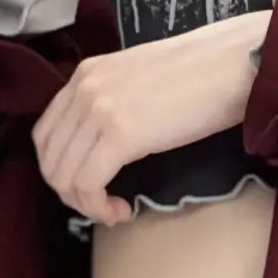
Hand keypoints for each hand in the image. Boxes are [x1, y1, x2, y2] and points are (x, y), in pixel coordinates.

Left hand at [32, 13, 271, 227]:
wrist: (230, 66)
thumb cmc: (201, 77)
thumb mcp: (141, 83)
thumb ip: (115, 103)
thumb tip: (112, 143)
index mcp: (85, 75)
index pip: (47, 133)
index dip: (61, 171)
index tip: (92, 188)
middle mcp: (83, 90)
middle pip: (50, 158)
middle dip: (71, 195)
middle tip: (103, 209)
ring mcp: (99, 110)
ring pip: (64, 175)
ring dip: (85, 205)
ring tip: (114, 212)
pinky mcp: (121, 134)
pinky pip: (89, 182)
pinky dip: (99, 206)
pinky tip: (123, 210)